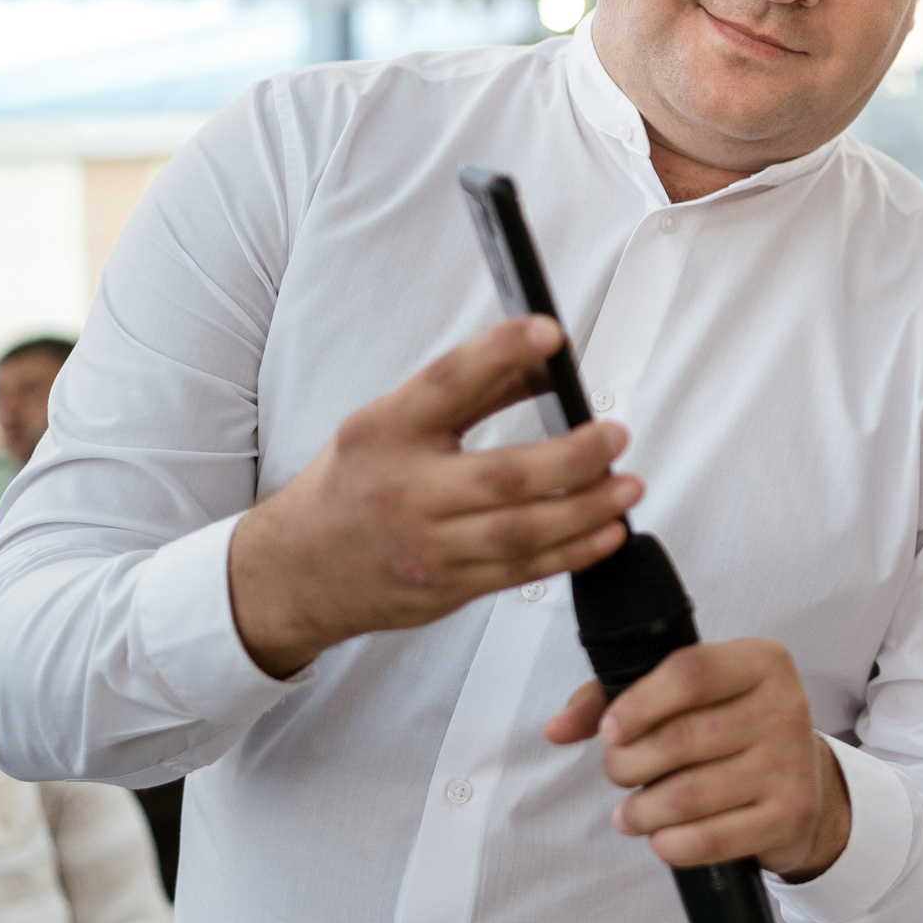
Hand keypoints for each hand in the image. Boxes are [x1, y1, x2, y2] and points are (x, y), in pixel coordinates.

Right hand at [227, 318, 643, 675]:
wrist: (295, 569)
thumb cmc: (352, 486)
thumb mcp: (388, 423)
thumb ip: (467, 391)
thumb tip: (541, 360)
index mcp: (384, 433)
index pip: (445, 384)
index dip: (498, 353)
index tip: (548, 334)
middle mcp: (404, 490)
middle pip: (502, 475)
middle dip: (572, 457)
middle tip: (615, 436)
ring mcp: (426, 546)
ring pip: (521, 531)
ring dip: (586, 510)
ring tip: (627, 486)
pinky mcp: (446, 588)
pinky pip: (521, 571)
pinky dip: (572, 552)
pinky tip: (607, 532)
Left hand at [544, 638, 852, 880]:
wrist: (801, 779)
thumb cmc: (728, 729)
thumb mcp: (686, 695)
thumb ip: (614, 699)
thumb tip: (557, 728)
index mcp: (760, 662)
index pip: (691, 673)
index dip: (639, 704)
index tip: (610, 731)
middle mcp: (784, 706)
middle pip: (683, 739)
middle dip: (629, 765)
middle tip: (618, 773)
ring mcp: (791, 763)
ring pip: (691, 795)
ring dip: (642, 812)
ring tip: (630, 813)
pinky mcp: (790, 814)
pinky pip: (712, 839)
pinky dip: (672, 844)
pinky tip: (661, 838)